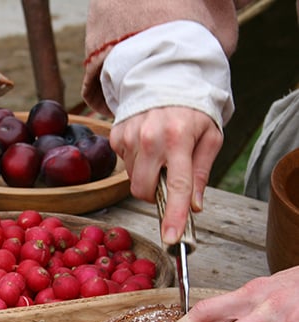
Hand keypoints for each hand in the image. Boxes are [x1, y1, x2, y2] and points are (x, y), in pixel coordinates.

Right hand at [109, 107, 221, 244]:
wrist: (165, 78)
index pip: (177, 186)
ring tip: (158, 152)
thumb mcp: (209, 137)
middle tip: (166, 177)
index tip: (171, 238)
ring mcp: (129, 136)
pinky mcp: (116, 135)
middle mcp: (150, 137)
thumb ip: (201, 173)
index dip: (174, 215)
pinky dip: (136, 162)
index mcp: (178, 138)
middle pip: (143, 190)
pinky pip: (124, 164)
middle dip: (154, 193)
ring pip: (133, 179)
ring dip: (146, 175)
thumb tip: (195, 206)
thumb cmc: (192, 110)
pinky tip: (146, 144)